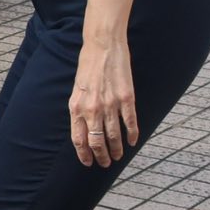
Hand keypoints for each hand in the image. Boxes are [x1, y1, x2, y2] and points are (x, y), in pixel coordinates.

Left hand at [69, 34, 137, 167]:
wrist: (103, 46)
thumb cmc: (88, 66)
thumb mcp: (77, 89)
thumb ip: (79, 109)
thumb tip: (83, 129)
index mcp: (76, 107)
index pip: (78, 139)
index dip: (84, 154)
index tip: (88, 163)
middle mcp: (92, 109)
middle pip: (96, 142)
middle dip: (101, 156)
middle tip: (106, 163)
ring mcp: (110, 104)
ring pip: (113, 136)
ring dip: (116, 150)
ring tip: (118, 156)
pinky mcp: (126, 98)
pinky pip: (130, 123)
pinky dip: (132, 135)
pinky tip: (133, 142)